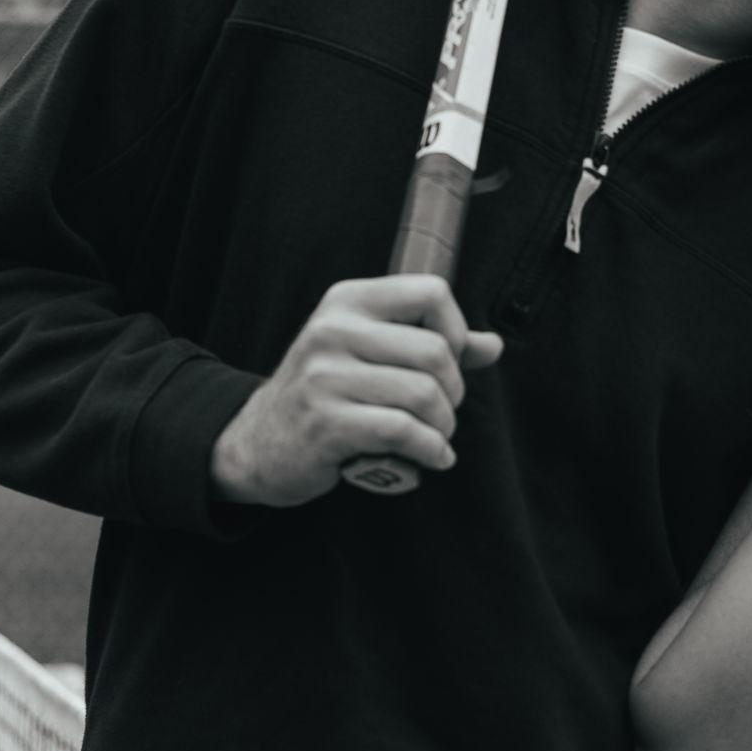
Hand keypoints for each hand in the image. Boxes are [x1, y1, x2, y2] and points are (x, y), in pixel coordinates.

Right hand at [210, 275, 502, 505]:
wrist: (258, 443)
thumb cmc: (325, 394)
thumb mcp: (369, 353)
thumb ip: (431, 343)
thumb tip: (493, 345)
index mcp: (348, 301)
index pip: (431, 292)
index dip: (456, 332)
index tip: (447, 364)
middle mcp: (333, 330)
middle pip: (436, 353)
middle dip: (454, 392)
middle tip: (441, 412)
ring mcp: (324, 376)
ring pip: (424, 395)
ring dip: (443, 427)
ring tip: (435, 437)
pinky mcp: (325, 422)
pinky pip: (403, 431)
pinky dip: (431, 450)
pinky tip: (433, 458)